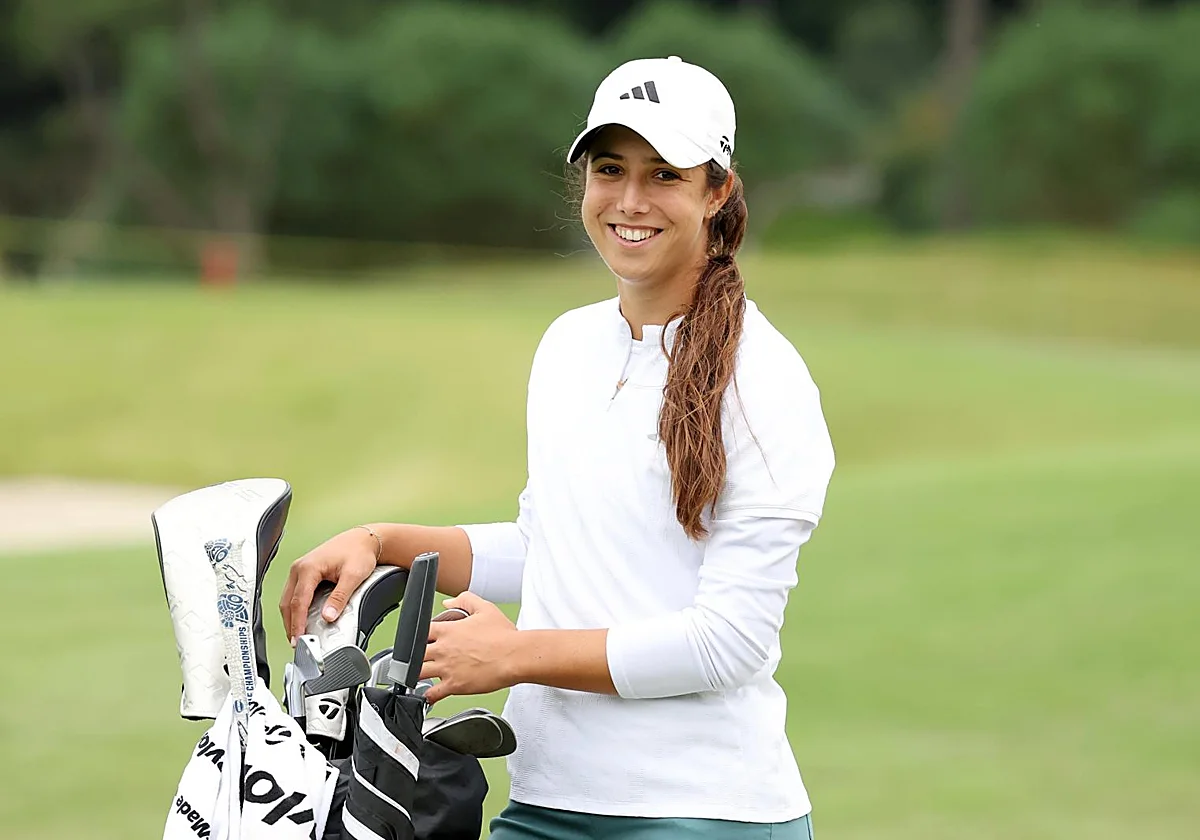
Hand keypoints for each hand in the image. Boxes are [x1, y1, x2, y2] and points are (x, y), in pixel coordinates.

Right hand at [278, 528, 377, 643]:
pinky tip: (300, 618)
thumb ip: (339, 597)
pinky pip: (293, 594)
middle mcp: (299, 567)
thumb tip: (328, 616)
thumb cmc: (358, 552)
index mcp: (308, 568)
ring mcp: (299, 569)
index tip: (298, 638)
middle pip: (287, 602)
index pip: (298, 602)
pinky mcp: (303, 572)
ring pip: (287, 598)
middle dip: (290, 624)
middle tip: (296, 642)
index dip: (297, 623)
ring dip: (291, 617)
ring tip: (297, 634)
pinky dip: (295, 608)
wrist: (363, 540)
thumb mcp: (353, 576)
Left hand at [420, 592, 519, 704]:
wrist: (515, 656)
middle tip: (412, 661)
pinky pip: (432, 694)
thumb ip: (464, 600)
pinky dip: (427, 696)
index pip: (419, 631)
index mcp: (448, 631)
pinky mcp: (454, 685)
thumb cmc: (504, 636)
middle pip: (413, 654)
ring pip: (418, 674)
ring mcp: (447, 668)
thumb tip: (448, 602)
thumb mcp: (485, 608)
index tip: (418, 641)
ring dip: (414, 676)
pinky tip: (427, 696)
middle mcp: (444, 649)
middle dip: (411, 657)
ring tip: (414, 678)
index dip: (415, 636)